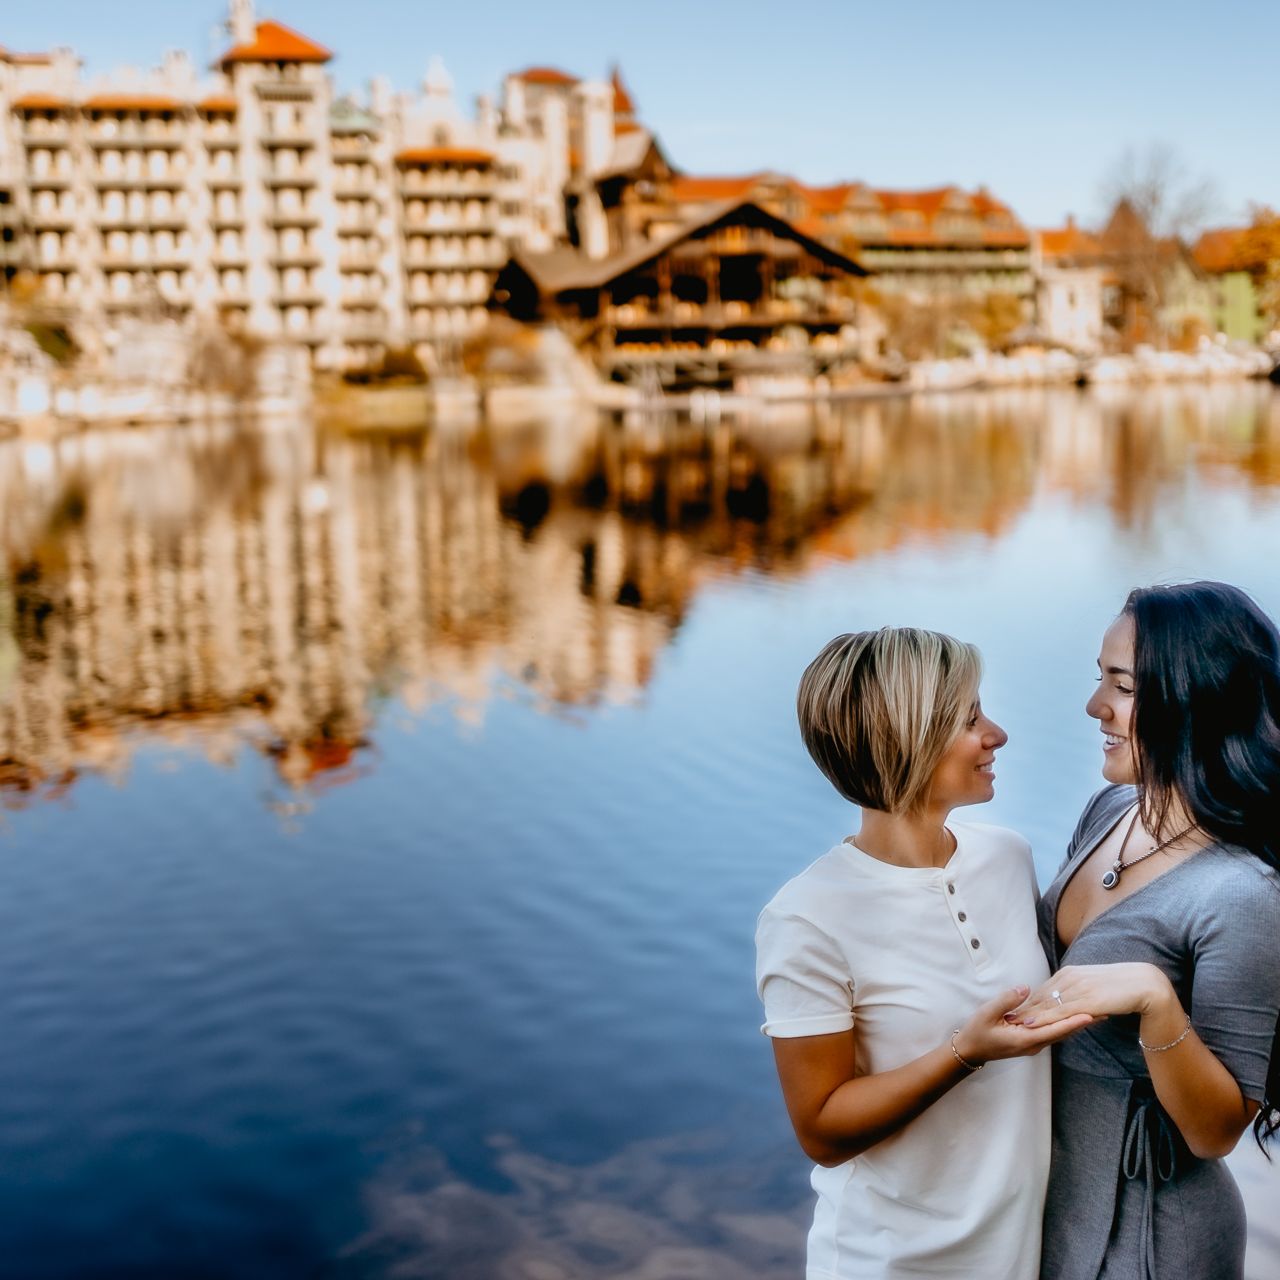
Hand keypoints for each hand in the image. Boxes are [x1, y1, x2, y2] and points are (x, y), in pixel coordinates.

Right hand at [953, 985, 1092, 1066]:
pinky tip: (1076, 1016)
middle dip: (1084, 1021)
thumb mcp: (987, 1014)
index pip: (1054, 1029)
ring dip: (1079, 1023)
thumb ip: (1007, 1001)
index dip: (1073, 1021)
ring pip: (1061, 1033)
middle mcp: (1034, 1044)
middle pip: (1064, 1032)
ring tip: (1098, 1012)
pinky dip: (1067, 1024)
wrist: (970, 1050)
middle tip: (1105, 1009)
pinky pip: (1054, 1032)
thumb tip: (1026, 988)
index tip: (1091, 1013)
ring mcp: (1034, 1044)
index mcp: (1025, 1038)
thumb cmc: (977, 1032)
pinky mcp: (1032, 1040)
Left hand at [1012, 963, 1175, 1027]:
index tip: (1012, 1009)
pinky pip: (1060, 1012)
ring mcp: (1077, 989)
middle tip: (1004, 1018)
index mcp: (1070, 973)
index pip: (1044, 989)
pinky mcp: (1086, 1001)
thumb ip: (1080, 989)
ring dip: (1028, 1015)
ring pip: (1047, 1005)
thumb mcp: (1094, 984)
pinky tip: (1031, 1025)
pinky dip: (1044, 1019)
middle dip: (1022, 1008)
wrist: (1145, 984)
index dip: (1028, 1001)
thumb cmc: (1121, 986)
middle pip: (1041, 996)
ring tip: (1011, 1024)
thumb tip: (1070, 997)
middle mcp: (1070, 979)